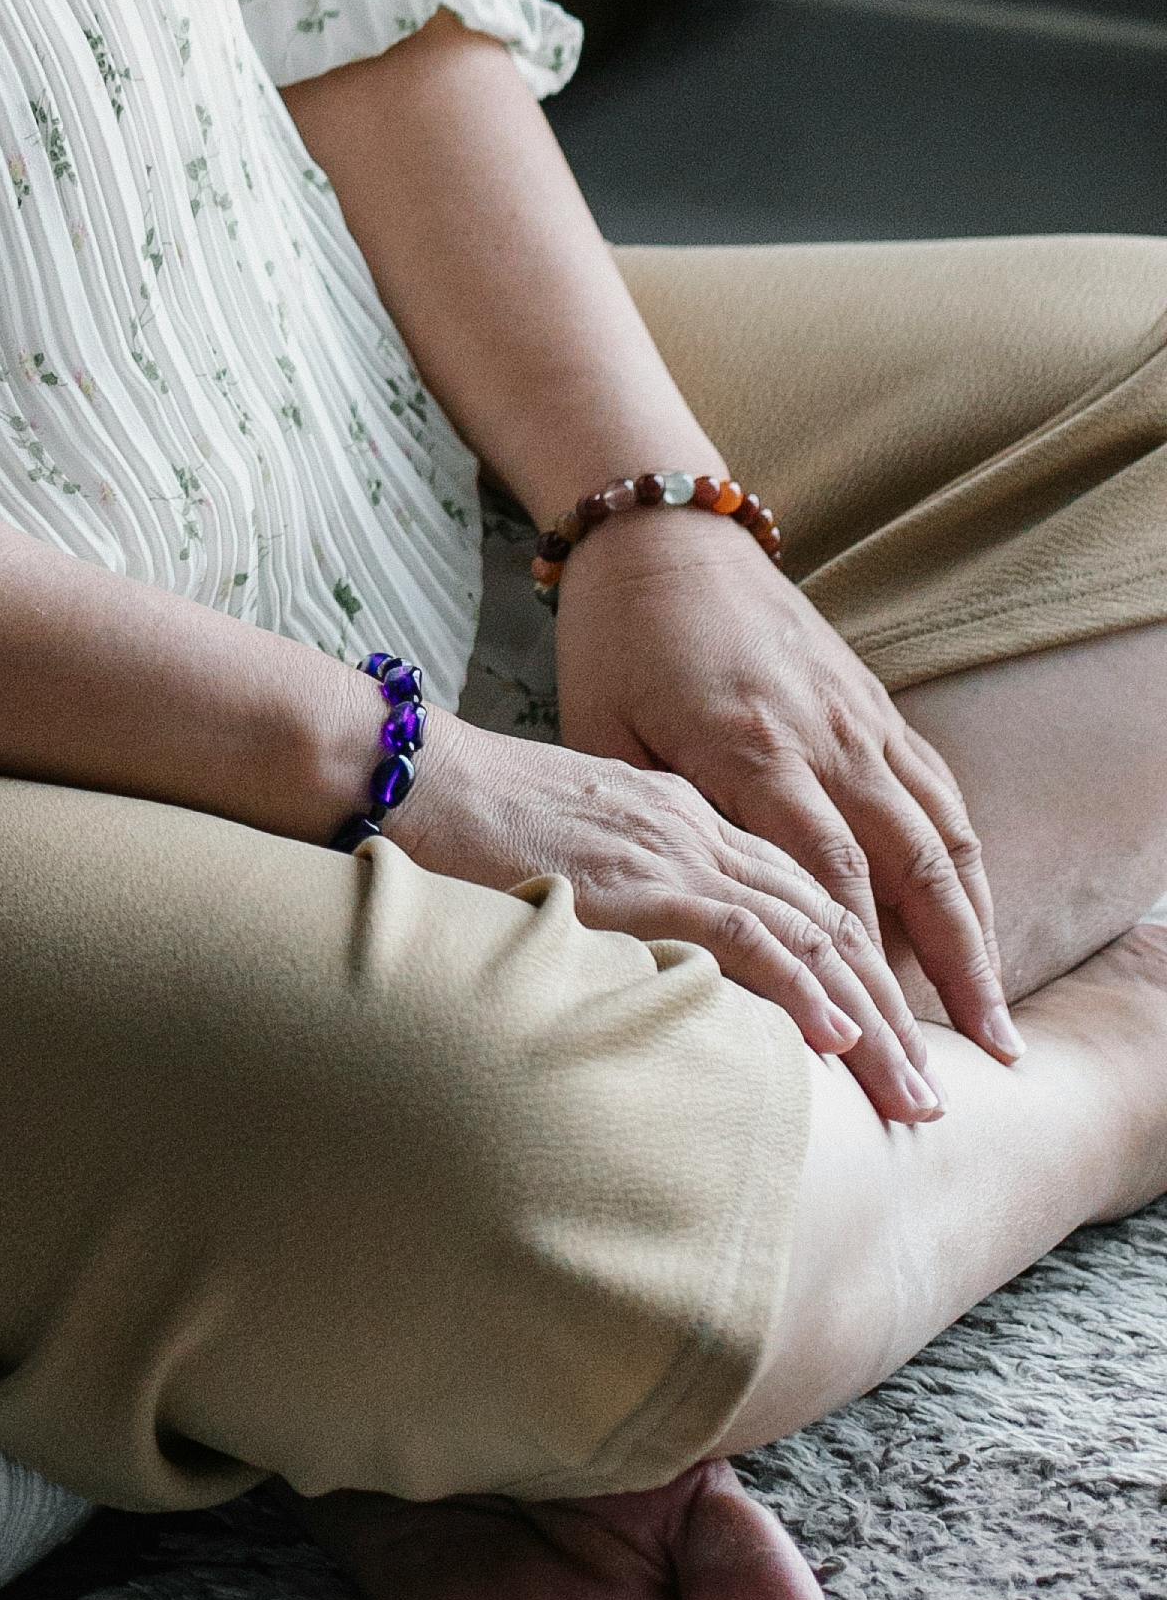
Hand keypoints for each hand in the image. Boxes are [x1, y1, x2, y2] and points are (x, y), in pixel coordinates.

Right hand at [386, 703, 948, 1122]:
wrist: (402, 770)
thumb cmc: (458, 824)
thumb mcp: (562, 862)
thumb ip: (614, 904)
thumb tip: (640, 981)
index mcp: (680, 816)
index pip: (799, 896)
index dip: (858, 970)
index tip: (894, 1041)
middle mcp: (694, 825)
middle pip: (828, 919)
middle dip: (893, 1010)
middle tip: (933, 1089)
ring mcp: (672, 845)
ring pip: (810, 933)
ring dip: (873, 1019)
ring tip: (914, 1091)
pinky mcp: (640, 873)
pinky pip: (746, 934)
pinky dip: (802, 987)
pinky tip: (838, 1039)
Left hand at [551, 508, 1014, 1060]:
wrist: (663, 536)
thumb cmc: (615, 642)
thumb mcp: (604, 731)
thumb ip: (653, 821)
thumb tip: (682, 921)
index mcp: (751, 750)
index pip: (829, 881)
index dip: (860, 968)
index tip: (879, 1045)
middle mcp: (824, 738)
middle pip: (910, 872)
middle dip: (951, 973)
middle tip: (975, 1063)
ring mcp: (860, 719)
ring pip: (942, 837)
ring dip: (977, 929)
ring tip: (994, 1017)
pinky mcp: (875, 704)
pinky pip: (939, 792)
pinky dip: (964, 864)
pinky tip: (974, 922)